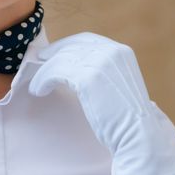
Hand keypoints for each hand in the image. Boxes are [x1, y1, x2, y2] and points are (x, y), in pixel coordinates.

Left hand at [28, 32, 174, 174]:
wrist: (138, 135)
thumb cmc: (126, 118)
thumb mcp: (117, 85)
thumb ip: (102, 72)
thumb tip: (77, 70)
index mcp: (120, 52)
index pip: (86, 39)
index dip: (66, 45)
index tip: (52, 53)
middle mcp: (110, 52)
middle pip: (70, 46)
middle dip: (51, 54)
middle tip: (37, 62)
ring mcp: (98, 63)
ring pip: (60, 59)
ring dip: (44, 71)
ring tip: (36, 85)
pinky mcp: (86, 78)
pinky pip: (55, 72)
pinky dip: (43, 80)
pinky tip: (38, 90)